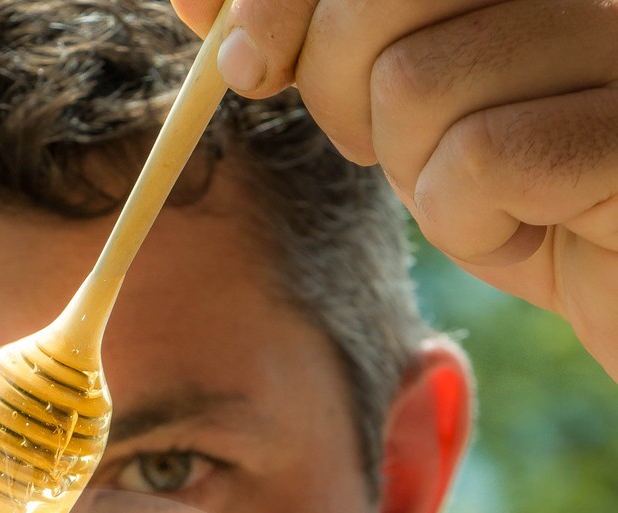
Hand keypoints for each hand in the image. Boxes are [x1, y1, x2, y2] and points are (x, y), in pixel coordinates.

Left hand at [177, 0, 617, 380]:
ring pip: (411, 82)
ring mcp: (615, 35)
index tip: (236, 46)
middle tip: (388, 142)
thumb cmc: (531, 186)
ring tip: (489, 188)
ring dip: (420, 169)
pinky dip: (472, 220)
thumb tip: (198, 3)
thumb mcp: (417, 99)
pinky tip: (531, 227)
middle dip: (337, 84)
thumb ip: (323, 34)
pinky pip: (475, 161)